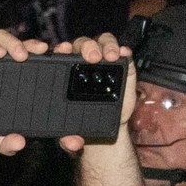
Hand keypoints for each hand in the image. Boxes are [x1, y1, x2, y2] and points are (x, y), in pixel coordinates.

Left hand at [52, 32, 131, 155]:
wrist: (106, 131)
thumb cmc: (82, 124)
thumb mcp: (70, 131)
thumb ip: (68, 137)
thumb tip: (72, 142)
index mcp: (65, 70)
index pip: (62, 53)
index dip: (62, 48)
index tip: (62, 51)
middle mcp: (84, 62)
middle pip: (83, 44)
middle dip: (87, 47)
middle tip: (91, 58)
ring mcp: (104, 62)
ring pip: (102, 43)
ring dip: (106, 46)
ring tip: (109, 57)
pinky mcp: (123, 65)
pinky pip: (123, 52)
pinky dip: (123, 50)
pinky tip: (124, 54)